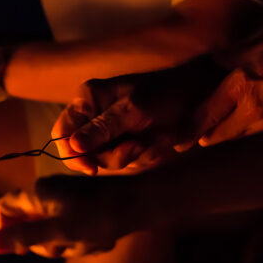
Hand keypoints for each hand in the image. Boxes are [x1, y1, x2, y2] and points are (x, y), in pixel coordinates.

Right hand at [0, 175, 151, 257]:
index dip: (6, 230)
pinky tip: (102, 240)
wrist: (144, 202)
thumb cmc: (100, 216)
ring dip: (70, 244)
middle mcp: (49, 191)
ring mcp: (68, 197)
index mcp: (38, 193)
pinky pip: (73, 227)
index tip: (22, 248)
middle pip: (31, 224)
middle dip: (49, 243)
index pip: (5, 208)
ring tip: (92, 243)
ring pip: (55, 230)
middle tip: (69, 246)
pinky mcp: (85, 204)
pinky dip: (84, 238)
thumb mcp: (59, 232)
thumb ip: (23, 237)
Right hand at [52, 60, 225, 174]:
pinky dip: (148, 155)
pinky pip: (128, 162)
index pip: (61, 133)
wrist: (200, 94)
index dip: (72, 154)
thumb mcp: (134, 110)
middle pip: (84, 153)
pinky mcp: (128, 142)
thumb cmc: (165, 93)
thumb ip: (102, 128)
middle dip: (113, 156)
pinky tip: (164, 140)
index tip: (92, 168)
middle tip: (138, 146)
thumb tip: (74, 146)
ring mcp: (111, 131)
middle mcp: (94, 116)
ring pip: (108, 161)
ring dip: (136, 156)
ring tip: (159, 138)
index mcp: (88, 100)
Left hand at [188, 39, 262, 147]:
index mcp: (241, 87)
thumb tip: (217, 59)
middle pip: (218, 133)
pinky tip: (238, 125)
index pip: (204, 115)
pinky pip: (254, 129)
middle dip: (202, 137)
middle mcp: (252, 109)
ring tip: (207, 136)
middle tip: (186, 142)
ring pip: (237, 133)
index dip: (187, 130)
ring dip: (221, 135)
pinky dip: (239, 130)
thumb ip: (236, 53)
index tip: (174, 141)